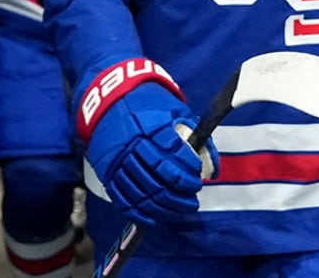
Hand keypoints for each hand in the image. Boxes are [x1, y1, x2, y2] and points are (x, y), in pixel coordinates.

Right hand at [81, 70, 211, 228]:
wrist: (108, 101)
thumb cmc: (148, 106)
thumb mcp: (173, 110)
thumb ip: (194, 134)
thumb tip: (212, 164)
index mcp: (150, 126)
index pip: (173, 154)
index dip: (189, 170)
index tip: (199, 177)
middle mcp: (132, 145)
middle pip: (158, 178)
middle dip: (180, 193)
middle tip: (194, 198)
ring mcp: (117, 162)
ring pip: (142, 193)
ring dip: (165, 206)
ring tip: (182, 209)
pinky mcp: (107, 174)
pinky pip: (123, 200)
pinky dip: (141, 213)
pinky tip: (157, 217)